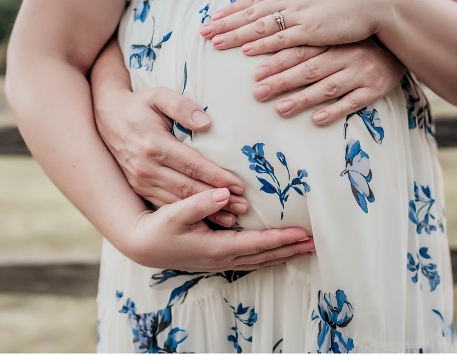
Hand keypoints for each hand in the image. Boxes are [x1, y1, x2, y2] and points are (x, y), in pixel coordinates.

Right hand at [93, 83, 248, 227]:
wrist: (106, 117)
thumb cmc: (139, 104)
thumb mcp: (159, 95)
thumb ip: (182, 105)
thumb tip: (206, 123)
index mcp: (154, 145)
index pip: (193, 165)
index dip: (217, 176)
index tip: (239, 185)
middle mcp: (146, 168)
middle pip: (188, 188)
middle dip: (218, 199)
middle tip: (244, 205)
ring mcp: (141, 181)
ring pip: (178, 202)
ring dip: (206, 213)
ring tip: (232, 217)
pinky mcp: (140, 188)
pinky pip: (167, 206)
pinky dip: (189, 215)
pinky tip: (208, 220)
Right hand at [129, 188, 314, 270]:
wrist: (142, 245)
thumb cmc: (158, 228)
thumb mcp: (175, 212)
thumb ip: (200, 202)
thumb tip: (226, 193)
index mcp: (216, 248)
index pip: (257, 244)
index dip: (281, 239)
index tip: (302, 234)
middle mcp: (222, 259)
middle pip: (264, 256)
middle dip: (290, 249)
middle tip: (314, 244)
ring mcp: (220, 262)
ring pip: (260, 260)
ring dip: (283, 254)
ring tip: (303, 249)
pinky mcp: (217, 259)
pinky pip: (251, 259)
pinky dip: (268, 256)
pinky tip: (277, 252)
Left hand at [199, 0, 389, 53]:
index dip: (232, 10)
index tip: (213, 17)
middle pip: (252, 12)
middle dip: (225, 23)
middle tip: (203, 32)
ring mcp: (303, 15)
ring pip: (263, 27)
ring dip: (237, 36)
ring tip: (217, 44)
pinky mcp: (316, 31)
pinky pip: (284, 40)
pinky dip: (264, 45)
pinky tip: (249, 51)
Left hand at [251, 39, 404, 124]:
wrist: (400, 49)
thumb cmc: (359, 43)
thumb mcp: (335, 35)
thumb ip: (309, 39)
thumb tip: (271, 40)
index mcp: (333, 41)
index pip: (300, 50)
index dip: (277, 61)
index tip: (255, 72)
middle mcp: (345, 56)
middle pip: (309, 70)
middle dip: (282, 81)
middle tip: (258, 92)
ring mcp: (360, 73)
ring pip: (327, 87)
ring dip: (303, 98)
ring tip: (280, 109)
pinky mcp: (373, 90)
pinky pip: (353, 102)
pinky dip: (335, 110)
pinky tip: (317, 119)